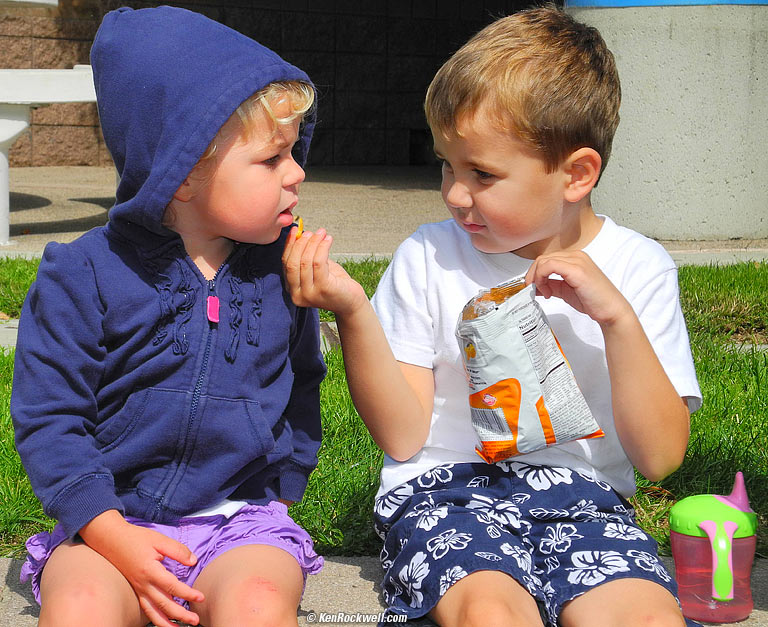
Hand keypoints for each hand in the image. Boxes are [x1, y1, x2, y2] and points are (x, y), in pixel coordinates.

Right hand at [79, 510, 203, 626]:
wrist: (110, 540)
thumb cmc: (135, 538)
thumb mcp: (159, 539)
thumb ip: (177, 551)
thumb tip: (193, 561)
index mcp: (150, 571)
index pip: (172, 587)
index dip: (188, 594)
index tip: (201, 598)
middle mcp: (143, 584)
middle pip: (164, 604)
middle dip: (180, 615)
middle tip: (195, 621)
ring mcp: (138, 589)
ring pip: (152, 611)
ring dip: (166, 623)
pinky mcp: (135, 589)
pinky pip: (145, 608)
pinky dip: (154, 618)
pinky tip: (162, 621)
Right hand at [282, 226, 367, 316]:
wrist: (351, 302)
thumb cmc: (334, 284)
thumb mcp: (316, 270)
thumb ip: (305, 257)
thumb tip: (301, 235)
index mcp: (292, 290)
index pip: (286, 264)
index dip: (290, 245)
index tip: (296, 231)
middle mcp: (298, 295)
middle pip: (293, 263)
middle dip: (301, 243)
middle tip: (310, 232)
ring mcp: (310, 294)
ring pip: (306, 261)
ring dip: (314, 243)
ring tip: (322, 233)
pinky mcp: (324, 289)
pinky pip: (319, 262)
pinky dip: (323, 247)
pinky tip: (328, 240)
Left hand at [524, 250, 633, 326]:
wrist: (611, 310)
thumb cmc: (594, 300)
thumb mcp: (565, 291)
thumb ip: (551, 285)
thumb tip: (535, 286)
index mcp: (574, 258)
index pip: (546, 259)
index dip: (535, 273)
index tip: (533, 287)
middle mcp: (576, 256)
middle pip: (543, 258)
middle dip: (532, 275)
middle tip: (532, 290)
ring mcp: (577, 261)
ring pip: (544, 261)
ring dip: (536, 278)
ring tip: (543, 293)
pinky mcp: (577, 270)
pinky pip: (550, 266)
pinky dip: (541, 278)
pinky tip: (547, 292)